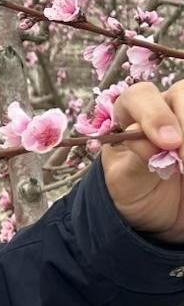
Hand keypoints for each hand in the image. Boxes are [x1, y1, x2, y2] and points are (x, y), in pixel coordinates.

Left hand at [104, 80, 183, 242]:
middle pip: (181, 92)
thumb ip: (133, 156)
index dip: (154, 114)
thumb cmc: (136, 191)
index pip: (139, 96)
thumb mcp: (126, 179)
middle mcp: (165, 109)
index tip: (168, 144)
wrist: (160, 213)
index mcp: (132, 115)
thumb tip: (135, 131)